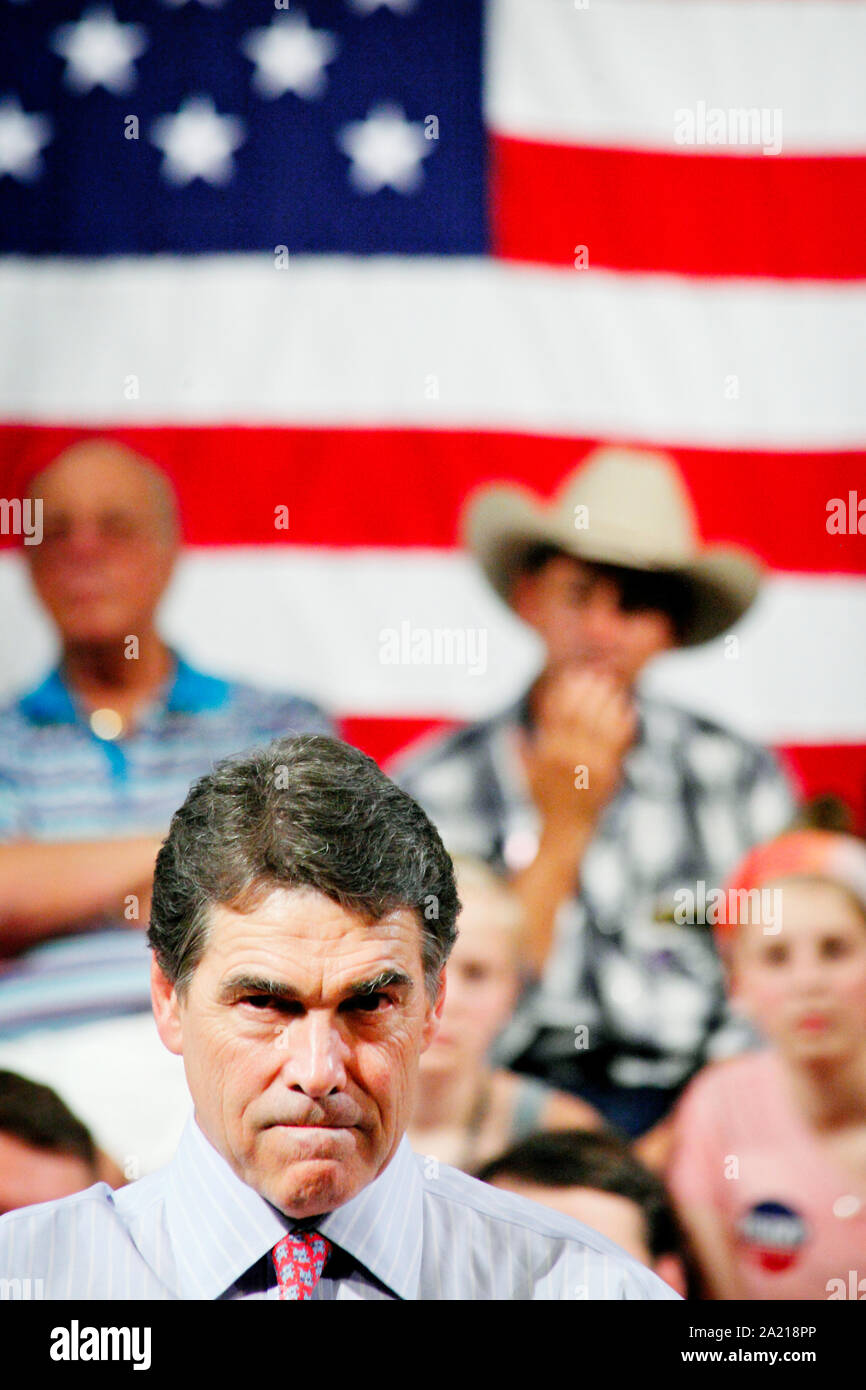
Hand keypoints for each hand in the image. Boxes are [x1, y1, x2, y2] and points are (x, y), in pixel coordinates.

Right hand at [518, 666, 636, 832]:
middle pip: (579, 714)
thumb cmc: (544, 801)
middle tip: (598, 674)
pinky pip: (618, 744)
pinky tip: (629, 710)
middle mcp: (566, 756)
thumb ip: (517, 750)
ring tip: (614, 686)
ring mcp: (588, 765)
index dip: (566, 691)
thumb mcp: (525, 774)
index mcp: (546, 752)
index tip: (574, 675)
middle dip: (588, 691)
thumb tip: (510, 729)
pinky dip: (624, 724)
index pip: (555, 713)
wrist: (565, 828)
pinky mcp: (607, 774)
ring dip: (608, 702)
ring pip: (600, 725)